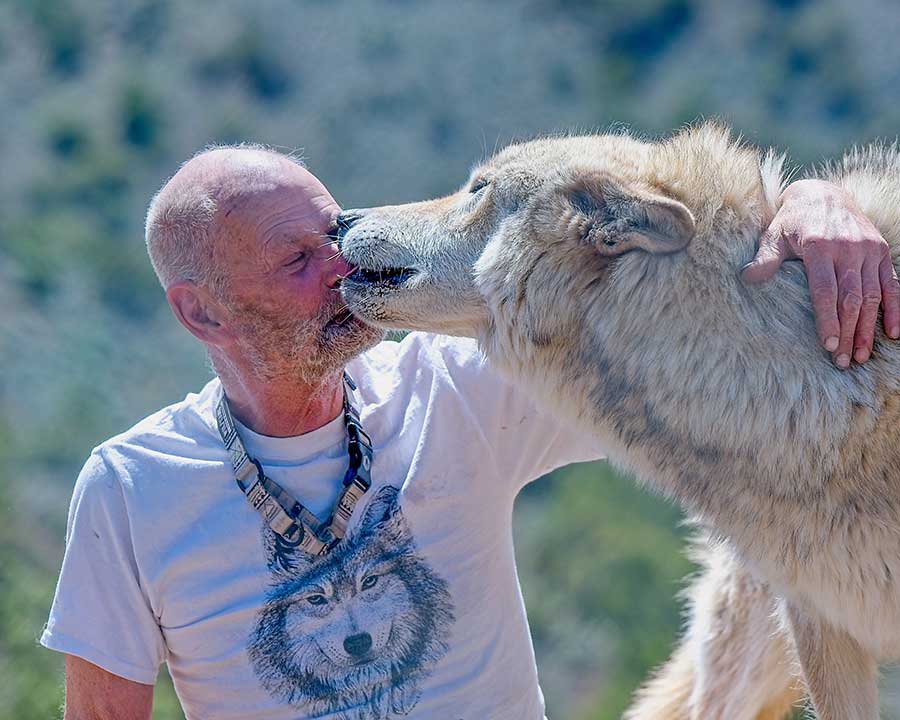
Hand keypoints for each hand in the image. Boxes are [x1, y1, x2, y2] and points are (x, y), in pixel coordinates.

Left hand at [742, 179, 899, 367]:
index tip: (827, 345)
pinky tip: (892, 333)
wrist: (822, 193)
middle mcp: (848, 248)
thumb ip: (764, 258)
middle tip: (842, 361)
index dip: (827, 319)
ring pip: (873, 296)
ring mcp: (867, 250)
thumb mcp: (773, 235)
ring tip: (861, 356)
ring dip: (868, 328)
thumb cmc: (792, 221)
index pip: (825, 290)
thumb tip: (747, 278)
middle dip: (847, 333)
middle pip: (851, 299)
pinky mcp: (880, 252)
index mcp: (819, 247)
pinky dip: (894, 309)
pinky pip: (892, 284)